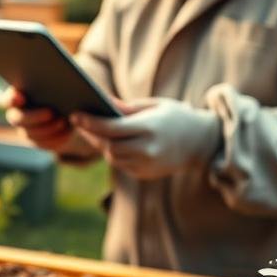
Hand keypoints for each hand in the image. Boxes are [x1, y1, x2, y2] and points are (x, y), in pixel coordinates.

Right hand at [4, 87, 72, 151]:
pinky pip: (43, 144)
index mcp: (17, 97)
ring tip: (63, 122)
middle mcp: (16, 115)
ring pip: (30, 134)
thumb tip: (51, 79)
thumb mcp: (52, 84)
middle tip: (50, 112)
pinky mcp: (37, 141)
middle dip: (34, 116)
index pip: (8, 99)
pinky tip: (66, 132)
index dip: (12, 99)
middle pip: (17, 119)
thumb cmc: (56, 89)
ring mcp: (25, 130)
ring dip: (47, 129)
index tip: (20, 97)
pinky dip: (55, 139)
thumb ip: (46, 83)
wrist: (64, 107)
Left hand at [69, 97, 220, 179]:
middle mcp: (148, 150)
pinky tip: (107, 141)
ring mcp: (147, 165)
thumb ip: (127, 107)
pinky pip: (121, 165)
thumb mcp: (154, 105)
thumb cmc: (175, 117)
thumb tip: (101, 101)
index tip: (75, 115)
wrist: (202, 143)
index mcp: (150, 129)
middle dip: (91, 134)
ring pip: (113, 157)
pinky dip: (113, 153)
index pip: (112, 128)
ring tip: (90, 131)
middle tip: (78, 121)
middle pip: (109, 145)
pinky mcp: (146, 174)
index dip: (90, 122)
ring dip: (100, 144)